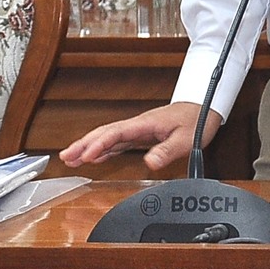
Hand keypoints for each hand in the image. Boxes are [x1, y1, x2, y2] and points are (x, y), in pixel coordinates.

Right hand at [59, 102, 220, 172]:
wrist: (204, 106)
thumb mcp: (186, 138)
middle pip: (105, 133)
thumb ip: (167, 151)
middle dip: (84, 144)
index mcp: (145, 124)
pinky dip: (102, 148)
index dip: (100, 144)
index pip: (117, 133)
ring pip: (107, 136)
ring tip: (69, 158)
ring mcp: (138, 129)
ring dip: (88, 146)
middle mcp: (138, 125)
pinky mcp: (140, 134)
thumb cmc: (196, 120)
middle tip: (65, 157)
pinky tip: (93, 157)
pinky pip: (116, 141)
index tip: (86, 155)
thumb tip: (150, 162)